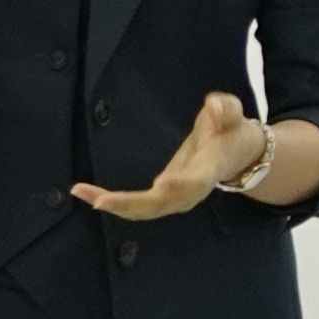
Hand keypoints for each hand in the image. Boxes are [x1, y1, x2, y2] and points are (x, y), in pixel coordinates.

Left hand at [72, 91, 266, 220]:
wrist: (237, 155)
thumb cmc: (232, 132)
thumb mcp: (234, 115)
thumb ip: (227, 109)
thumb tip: (215, 107)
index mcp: (208, 170)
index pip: (194, 182)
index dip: (179, 185)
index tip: (162, 184)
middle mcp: (191, 191)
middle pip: (161, 204)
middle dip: (130, 204)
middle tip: (98, 201)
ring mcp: (176, 198)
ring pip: (144, 210)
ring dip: (114, 205)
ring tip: (81, 192)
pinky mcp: (163, 198)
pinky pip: (138, 207)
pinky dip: (114, 203)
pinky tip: (89, 195)